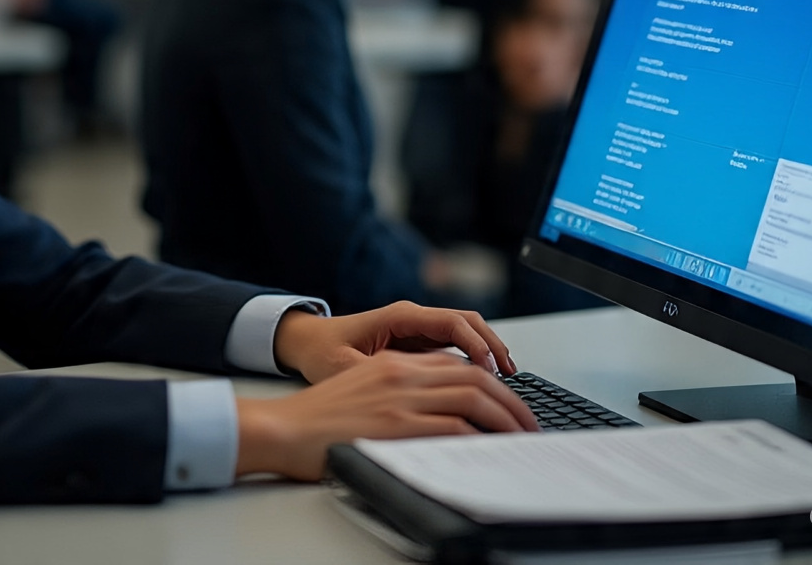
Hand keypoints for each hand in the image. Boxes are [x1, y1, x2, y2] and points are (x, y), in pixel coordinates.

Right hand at [236, 350, 537, 480]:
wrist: (283, 428)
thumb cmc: (317, 419)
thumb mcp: (362, 392)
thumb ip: (398, 393)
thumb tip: (435, 414)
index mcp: (394, 364)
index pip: (455, 364)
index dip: (488, 381)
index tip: (507, 402)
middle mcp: (401, 374)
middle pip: (472, 377)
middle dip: (509, 400)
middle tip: (528, 422)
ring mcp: (400, 398)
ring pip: (471, 396)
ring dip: (504, 416)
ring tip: (523, 435)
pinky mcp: (395, 424)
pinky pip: (452, 424)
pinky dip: (480, 433)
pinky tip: (493, 446)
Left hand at [272, 300, 517, 383]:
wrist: (308, 341)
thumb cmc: (323, 351)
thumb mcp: (345, 367)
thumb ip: (376, 376)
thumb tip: (406, 391)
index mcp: (399, 316)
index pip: (451, 322)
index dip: (476, 345)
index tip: (491, 370)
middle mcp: (413, 317)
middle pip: (467, 321)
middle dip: (493, 345)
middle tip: (511, 376)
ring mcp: (417, 328)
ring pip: (466, 331)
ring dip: (488, 350)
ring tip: (508, 379)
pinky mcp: (418, 341)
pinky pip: (455, 344)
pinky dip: (475, 358)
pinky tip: (486, 380)